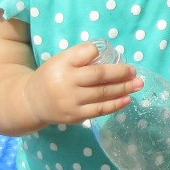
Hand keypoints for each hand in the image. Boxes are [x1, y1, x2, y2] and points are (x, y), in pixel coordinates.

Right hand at [23, 43, 140, 126]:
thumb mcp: (61, 60)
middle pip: (99, 76)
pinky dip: (115, 105)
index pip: (85, 55)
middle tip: (135, 72)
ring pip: (103, 94)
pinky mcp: (76, 116)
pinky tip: (127, 99)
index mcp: (62, 65)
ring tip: (138, 85)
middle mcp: (66, 83)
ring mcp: (71, 102)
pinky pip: (100, 110)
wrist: (32, 102)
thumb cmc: (52, 76)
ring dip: (124, 89)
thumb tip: (109, 56)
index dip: (100, 53)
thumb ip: (81, 57)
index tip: (116, 54)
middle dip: (121, 74)